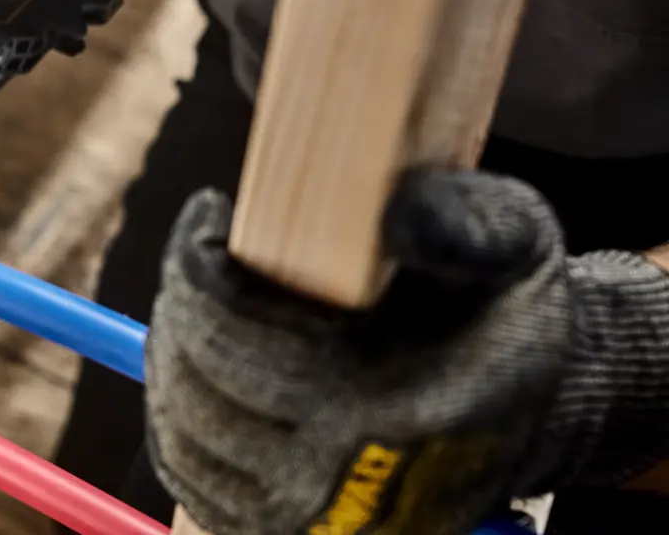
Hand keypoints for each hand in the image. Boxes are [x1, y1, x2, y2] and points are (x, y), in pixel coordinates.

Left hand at [146, 170, 585, 534]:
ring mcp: (311, 517)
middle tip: (199, 253)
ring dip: (172, 353)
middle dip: (182, 301)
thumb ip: (463, 225)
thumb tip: (396, 217)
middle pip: (199, 377)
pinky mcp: (291, 531)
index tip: (207, 212)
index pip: (234, 332)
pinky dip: (176, 415)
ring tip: (196, 300)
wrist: (542, 413)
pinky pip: (190, 474)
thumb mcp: (514, 244)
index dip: (197, 263)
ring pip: (183, 428)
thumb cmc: (509, 316)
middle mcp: (341, 474)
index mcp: (387, 405)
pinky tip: (197, 361)